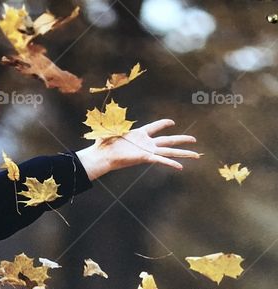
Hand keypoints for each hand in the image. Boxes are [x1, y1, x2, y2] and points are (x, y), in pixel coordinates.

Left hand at [75, 119, 199, 181]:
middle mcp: (146, 143)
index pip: (155, 127)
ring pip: (169, 151)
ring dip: (183, 153)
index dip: (163, 123)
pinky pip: (161, 160)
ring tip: (196, 154)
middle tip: (194, 139)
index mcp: (139, 134)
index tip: (172, 122)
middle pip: (169, 140)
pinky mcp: (146, 158)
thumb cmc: (104, 143)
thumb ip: (116, 121)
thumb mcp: (112, 128)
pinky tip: (181, 166)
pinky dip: (171, 163)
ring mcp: (147, 151)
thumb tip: (111, 110)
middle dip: (182, 140)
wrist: (101, 155)